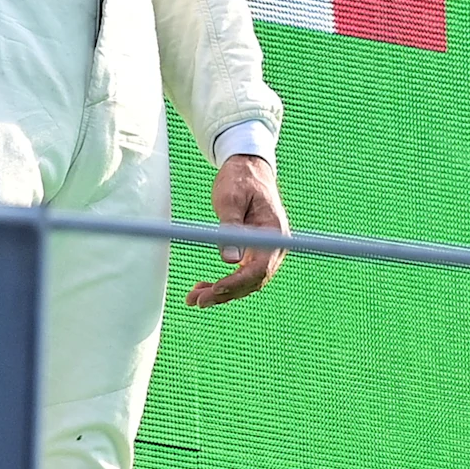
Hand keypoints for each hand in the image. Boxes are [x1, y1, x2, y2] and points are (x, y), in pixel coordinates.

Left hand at [189, 152, 284, 307]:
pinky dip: (225, 282)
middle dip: (225, 293)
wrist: (248, 167)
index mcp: (274, 232)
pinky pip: (243, 273)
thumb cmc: (239, 179)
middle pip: (253, 280)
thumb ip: (230, 228)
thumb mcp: (230, 198)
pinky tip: (204, 287)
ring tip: (194, 298)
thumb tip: (229, 261)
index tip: (214, 290)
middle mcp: (276, 245)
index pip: (259, 268)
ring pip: (247, 281)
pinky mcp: (256, 251)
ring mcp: (267, 250)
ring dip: (222, 292)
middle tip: (196, 301)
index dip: (237, 283)